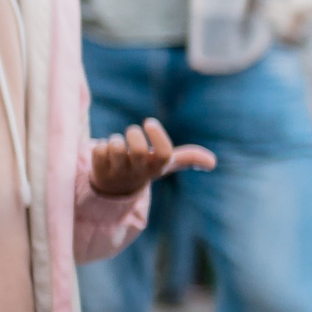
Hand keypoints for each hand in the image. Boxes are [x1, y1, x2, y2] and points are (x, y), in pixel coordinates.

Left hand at [91, 118, 215, 197]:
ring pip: (115, 147)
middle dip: (133, 134)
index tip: (149, 122)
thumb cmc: (145, 168)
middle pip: (137, 150)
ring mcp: (118, 173)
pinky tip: (105, 154)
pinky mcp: (98, 171)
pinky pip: (98, 150)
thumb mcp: (166, 165)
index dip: (157, 136)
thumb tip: (213, 162)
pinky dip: (100, 147)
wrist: (115, 189)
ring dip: (114, 140)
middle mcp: (139, 172)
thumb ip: (187, 158)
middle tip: (132, 133)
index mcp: (157, 167)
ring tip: (117, 144)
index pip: (163, 154)